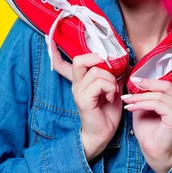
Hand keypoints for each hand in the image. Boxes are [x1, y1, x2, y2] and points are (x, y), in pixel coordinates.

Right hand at [49, 38, 122, 160]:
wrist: (103, 134)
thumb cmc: (107, 112)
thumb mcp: (111, 88)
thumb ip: (112, 74)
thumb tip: (123, 60)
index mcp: (80, 81)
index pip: (61, 64)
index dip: (54, 51)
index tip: (48, 38)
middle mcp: (76, 84)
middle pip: (79, 59)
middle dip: (96, 58)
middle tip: (108, 64)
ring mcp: (78, 91)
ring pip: (96, 71)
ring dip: (111, 80)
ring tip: (112, 92)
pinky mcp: (83, 99)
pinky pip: (100, 83)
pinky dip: (110, 88)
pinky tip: (110, 97)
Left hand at [122, 60, 171, 172]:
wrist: (151, 150)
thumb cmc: (149, 127)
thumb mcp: (147, 104)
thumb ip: (150, 90)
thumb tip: (140, 75)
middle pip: (167, 84)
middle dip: (147, 84)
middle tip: (132, 84)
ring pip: (160, 94)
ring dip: (140, 96)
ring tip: (128, 100)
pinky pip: (157, 103)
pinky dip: (142, 103)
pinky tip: (133, 107)